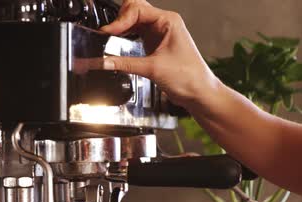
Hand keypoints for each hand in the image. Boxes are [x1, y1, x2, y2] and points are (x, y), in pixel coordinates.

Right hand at [100, 0, 219, 107]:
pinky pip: (135, 32)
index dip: (119, 20)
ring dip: (121, 27)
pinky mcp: (154, 44)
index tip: (107, 32)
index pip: (137, 9)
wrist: (199, 93)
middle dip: (119, 19)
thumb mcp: (152, 69)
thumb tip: (103, 62)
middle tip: (107, 34)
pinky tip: (118, 43)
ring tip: (109, 38)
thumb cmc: (189, 77)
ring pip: (133, 20)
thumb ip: (125, 64)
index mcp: (168, 21)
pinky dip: (124, 36)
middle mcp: (163, 23)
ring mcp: (158, 33)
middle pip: (134, 9)